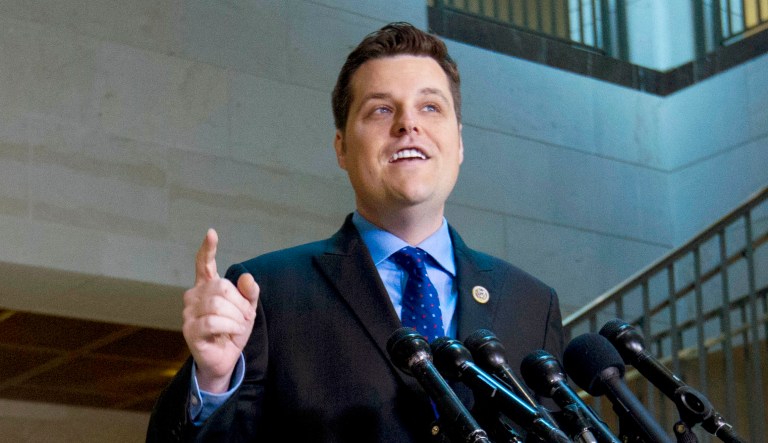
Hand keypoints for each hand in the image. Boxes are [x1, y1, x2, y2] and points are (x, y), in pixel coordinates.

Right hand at [182, 228, 259, 392]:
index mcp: (207, 287)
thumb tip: (246, 277)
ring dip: (236, 316)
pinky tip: (232, 332)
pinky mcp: (190, 329)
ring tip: (238, 326)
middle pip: (221, 287)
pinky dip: (229, 326)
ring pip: (217, 304)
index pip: (204, 264)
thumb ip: (249, 292)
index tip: (211, 233)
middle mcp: (194, 296)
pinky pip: (213, 321)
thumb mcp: (247, 309)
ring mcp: (189, 312)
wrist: (225, 359)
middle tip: (245, 316)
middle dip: (239, 303)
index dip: (208, 249)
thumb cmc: (233, 330)